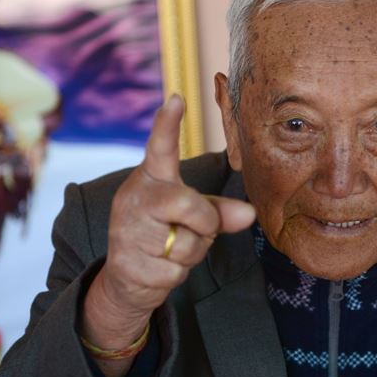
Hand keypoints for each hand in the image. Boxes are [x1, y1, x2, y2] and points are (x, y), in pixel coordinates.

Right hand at [81, 95, 255, 359]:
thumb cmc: (163, 235)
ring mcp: (127, 232)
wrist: (125, 278)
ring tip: (172, 250)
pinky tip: (160, 268)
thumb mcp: (190, 217)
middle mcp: (134, 199)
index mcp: (151, 180)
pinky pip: (176, 271)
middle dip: (204, 223)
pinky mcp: (130, 264)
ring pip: (187, 244)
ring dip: (191, 254)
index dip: (167, 124)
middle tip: (197, 229)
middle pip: (186, 204)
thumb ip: (219, 211)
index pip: (159, 148)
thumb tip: (250, 214)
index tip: (176, 99)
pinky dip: (178, 275)